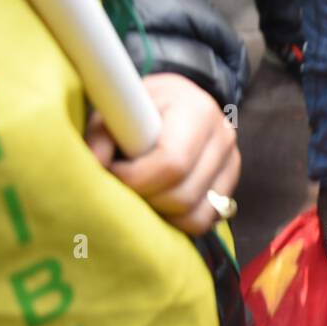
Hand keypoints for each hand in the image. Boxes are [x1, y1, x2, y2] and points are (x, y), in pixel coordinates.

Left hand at [85, 73, 239, 235]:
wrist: (176, 103)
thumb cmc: (141, 106)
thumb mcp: (117, 108)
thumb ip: (102, 135)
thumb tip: (95, 164)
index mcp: (198, 111)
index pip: (172, 163)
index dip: (136, 178)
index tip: (112, 171)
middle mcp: (223, 137)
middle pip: (183, 196)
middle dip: (145, 199)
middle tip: (123, 188)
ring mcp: (231, 165)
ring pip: (195, 216)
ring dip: (160, 214)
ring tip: (140, 195)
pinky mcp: (229, 187)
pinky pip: (204, 222)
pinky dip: (177, 222)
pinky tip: (158, 204)